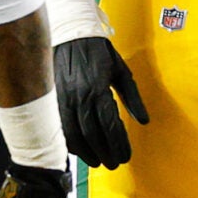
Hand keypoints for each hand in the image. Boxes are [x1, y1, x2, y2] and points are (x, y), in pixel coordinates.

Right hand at [54, 35, 148, 169]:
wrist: (69, 34)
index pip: (110, 126)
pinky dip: (71, 143)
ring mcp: (63, 100)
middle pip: (93, 135)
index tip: (126, 156)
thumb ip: (132, 97)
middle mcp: (79, 97)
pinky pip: (61, 128)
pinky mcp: (53, 101)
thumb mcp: (121, 70)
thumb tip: (143, 121)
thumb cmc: (98, 51)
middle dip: (105, 153)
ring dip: (87, 153)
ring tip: (98, 161)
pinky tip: (80, 150)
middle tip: (114, 163)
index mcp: (98, 89)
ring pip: (74, 136)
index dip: (119, 144)